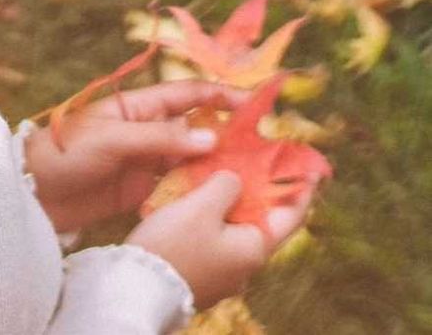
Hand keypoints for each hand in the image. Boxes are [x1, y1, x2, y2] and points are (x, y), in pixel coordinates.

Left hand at [22, 80, 250, 233]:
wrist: (32, 189)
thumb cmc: (66, 151)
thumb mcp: (112, 139)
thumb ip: (160, 139)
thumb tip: (210, 136)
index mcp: (139, 105)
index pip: (188, 94)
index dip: (221, 95)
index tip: (255, 103)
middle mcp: (147, 130)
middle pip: (196, 128)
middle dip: (229, 135)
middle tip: (266, 150)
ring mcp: (145, 161)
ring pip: (191, 160)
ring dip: (218, 167)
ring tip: (254, 179)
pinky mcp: (140, 190)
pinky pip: (177, 188)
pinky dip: (198, 192)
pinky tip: (222, 201)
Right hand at [126, 168, 320, 309]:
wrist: (138, 289)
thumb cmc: (173, 246)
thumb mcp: (200, 207)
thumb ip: (225, 186)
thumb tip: (235, 180)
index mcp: (254, 248)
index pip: (290, 215)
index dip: (302, 189)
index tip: (313, 169)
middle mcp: (245, 265)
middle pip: (262, 220)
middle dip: (261, 191)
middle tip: (257, 162)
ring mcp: (224, 273)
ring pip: (235, 229)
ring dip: (234, 202)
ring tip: (221, 175)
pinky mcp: (202, 275)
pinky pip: (216, 239)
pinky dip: (214, 217)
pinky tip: (196, 201)